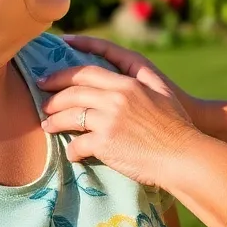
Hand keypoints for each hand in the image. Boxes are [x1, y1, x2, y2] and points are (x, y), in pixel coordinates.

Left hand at [38, 62, 200, 186]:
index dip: (63, 74)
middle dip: (53, 96)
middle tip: (43, 102)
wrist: (182, 154)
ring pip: (71, 116)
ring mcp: (109, 120)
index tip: (48, 77)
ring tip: (47, 126)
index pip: (87, 72)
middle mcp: (116, 98)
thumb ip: (139, 79)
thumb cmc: (176, 125)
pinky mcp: (106, 144)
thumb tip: (120, 79)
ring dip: (54, 121)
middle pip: (74, 92)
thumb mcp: (160, 91)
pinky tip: (72, 153)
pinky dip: (72, 150)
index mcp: (128, 83)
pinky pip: (78, 145)